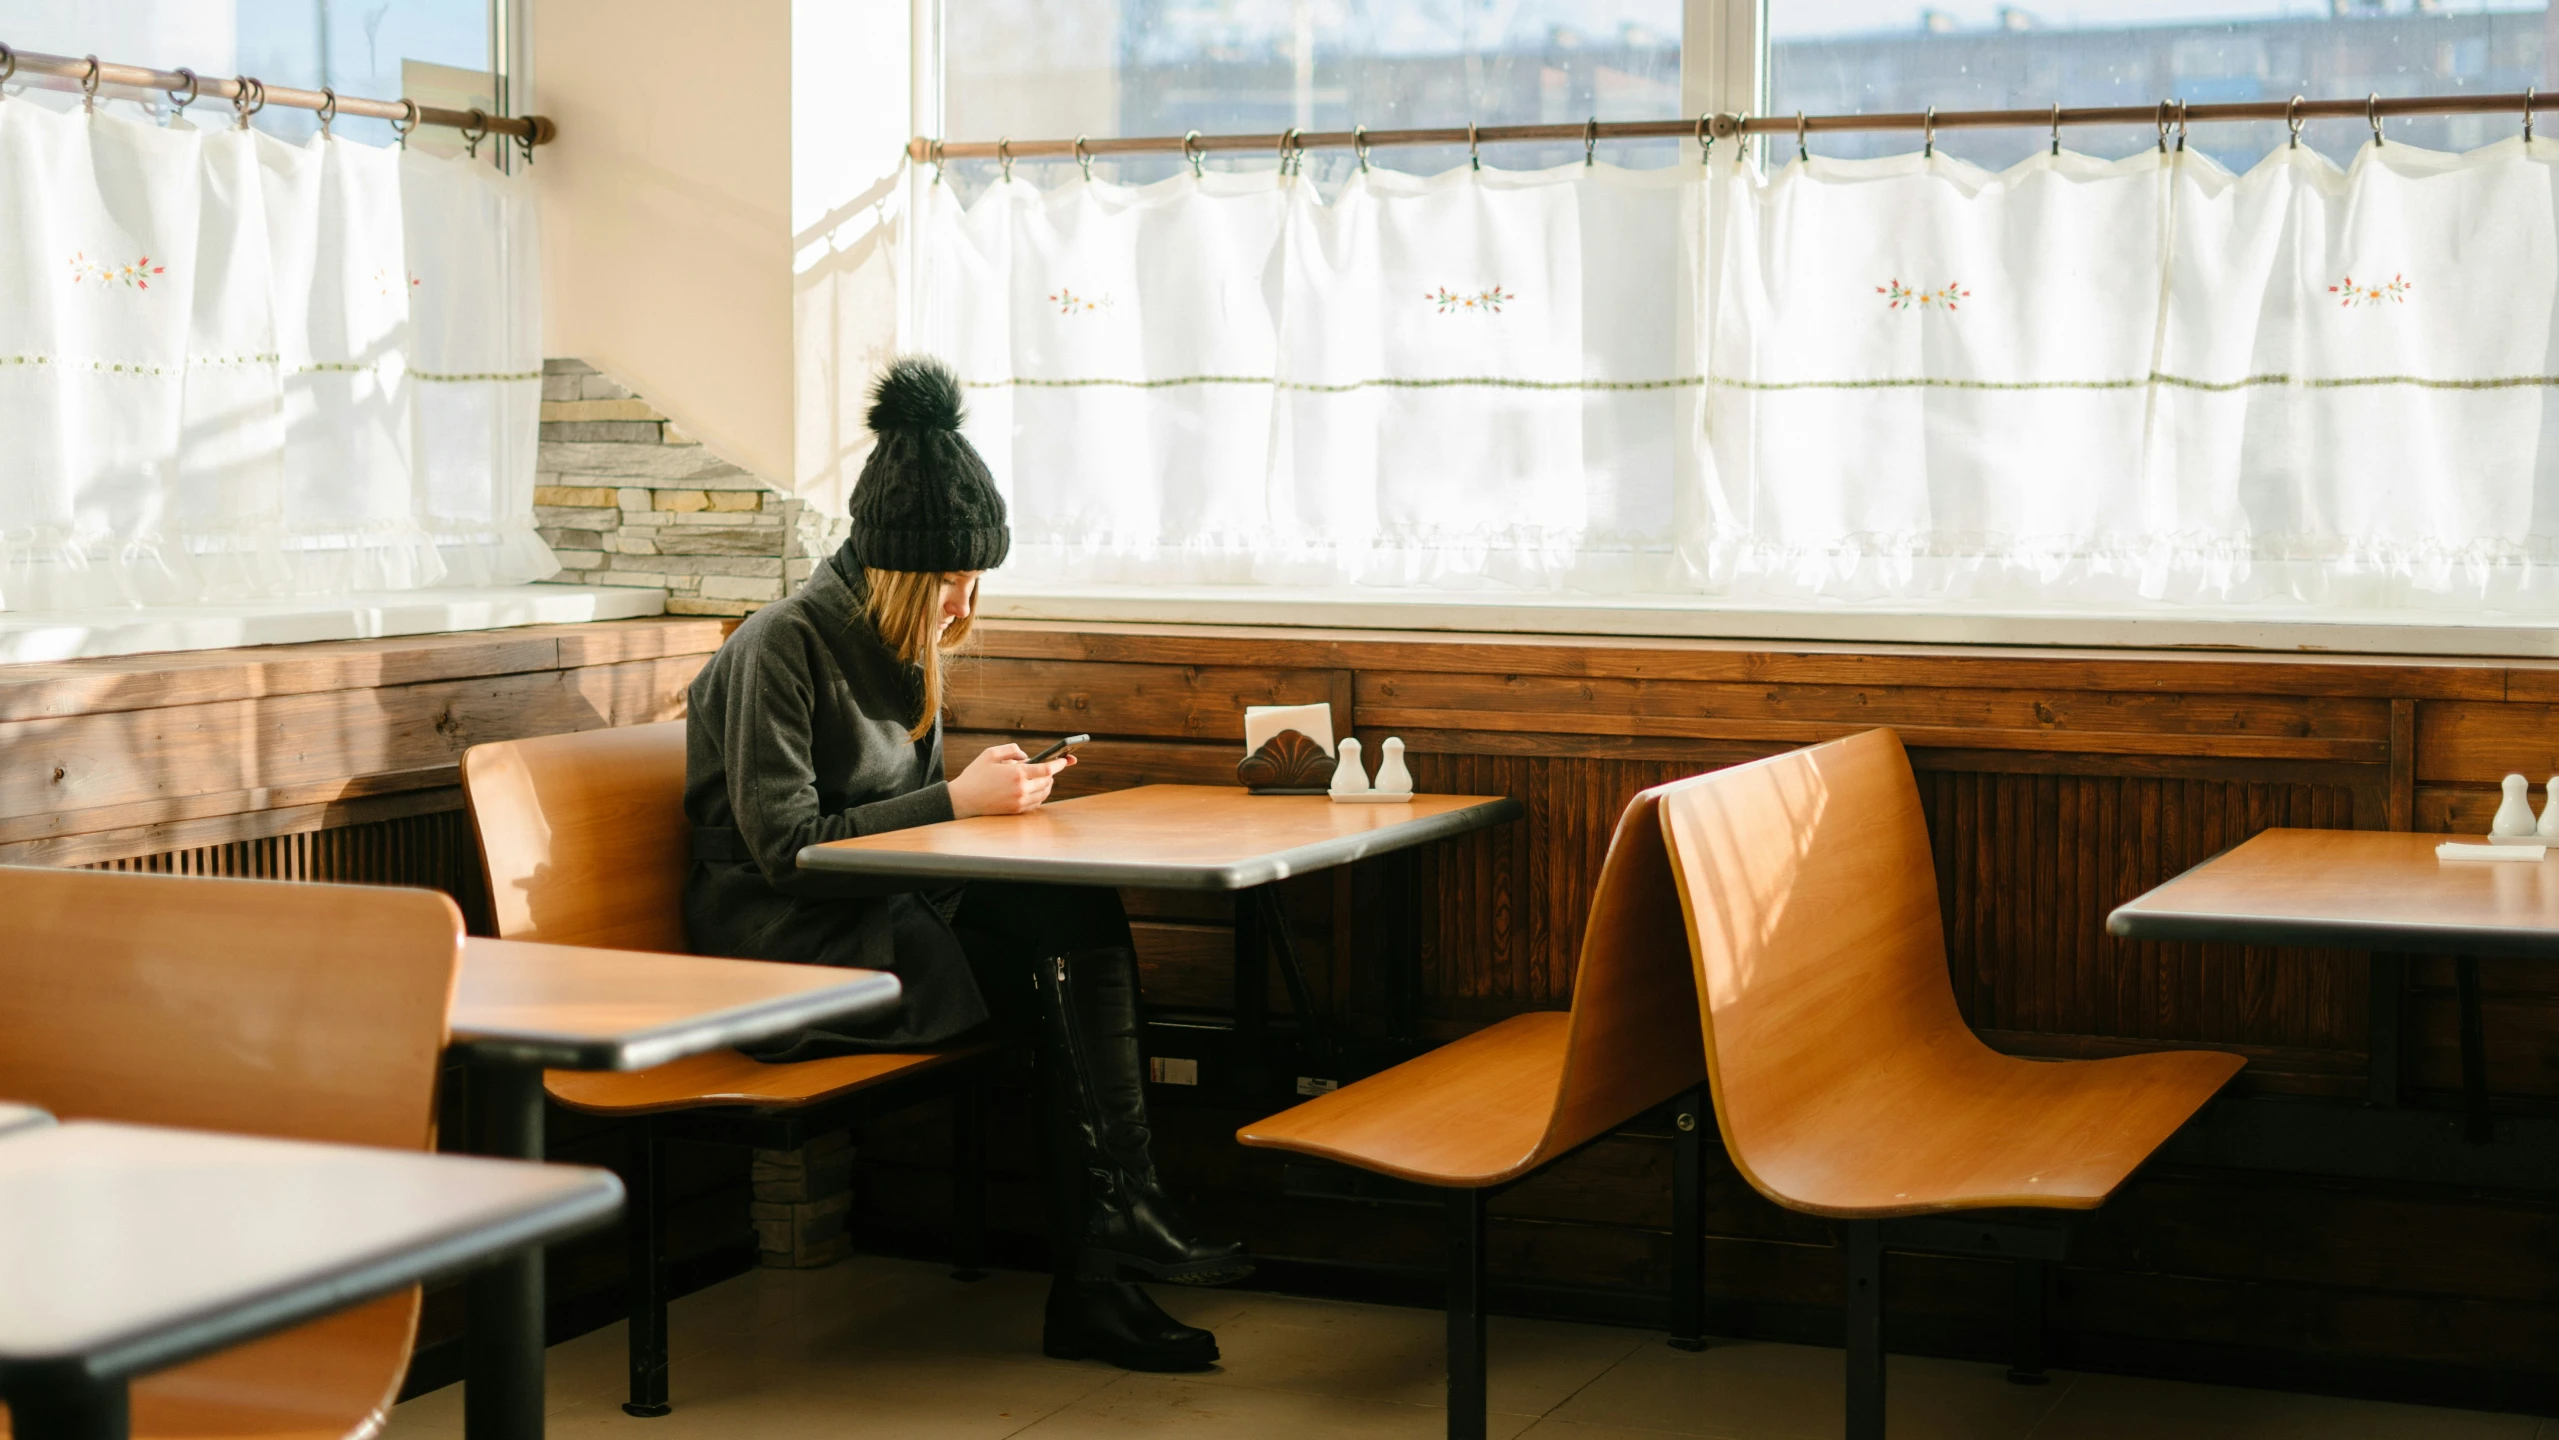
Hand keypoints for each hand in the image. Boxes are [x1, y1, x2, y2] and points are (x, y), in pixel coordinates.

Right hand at [950, 742, 1074, 818]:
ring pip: (1044, 793)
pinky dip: (1039, 795)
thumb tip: (1026, 756)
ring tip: (1042, 777)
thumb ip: (1011, 750)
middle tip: (1050, 767)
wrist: (963, 800)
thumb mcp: (990, 754)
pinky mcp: (1016, 811)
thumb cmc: (975, 775)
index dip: (1059, 763)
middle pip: (1048, 781)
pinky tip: (1034, 789)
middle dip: (1051, 773)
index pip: (1047, 769)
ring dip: (1046, 785)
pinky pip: (1036, 803)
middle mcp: (1021, 789)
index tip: (1066, 760)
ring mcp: (1020, 802)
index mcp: (1017, 773)